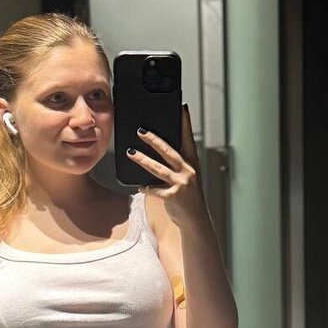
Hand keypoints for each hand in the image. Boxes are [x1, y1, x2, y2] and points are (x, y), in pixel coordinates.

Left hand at [126, 104, 207, 226]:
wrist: (196, 219)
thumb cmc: (189, 196)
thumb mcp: (188, 176)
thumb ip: (177, 164)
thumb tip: (158, 149)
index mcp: (192, 163)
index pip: (188, 139)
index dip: (185, 123)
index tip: (182, 107)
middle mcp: (188, 171)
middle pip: (169, 151)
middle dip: (154, 140)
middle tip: (140, 130)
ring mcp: (181, 184)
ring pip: (159, 169)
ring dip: (143, 160)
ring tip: (130, 153)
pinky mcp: (173, 197)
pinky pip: (155, 190)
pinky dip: (146, 188)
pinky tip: (139, 186)